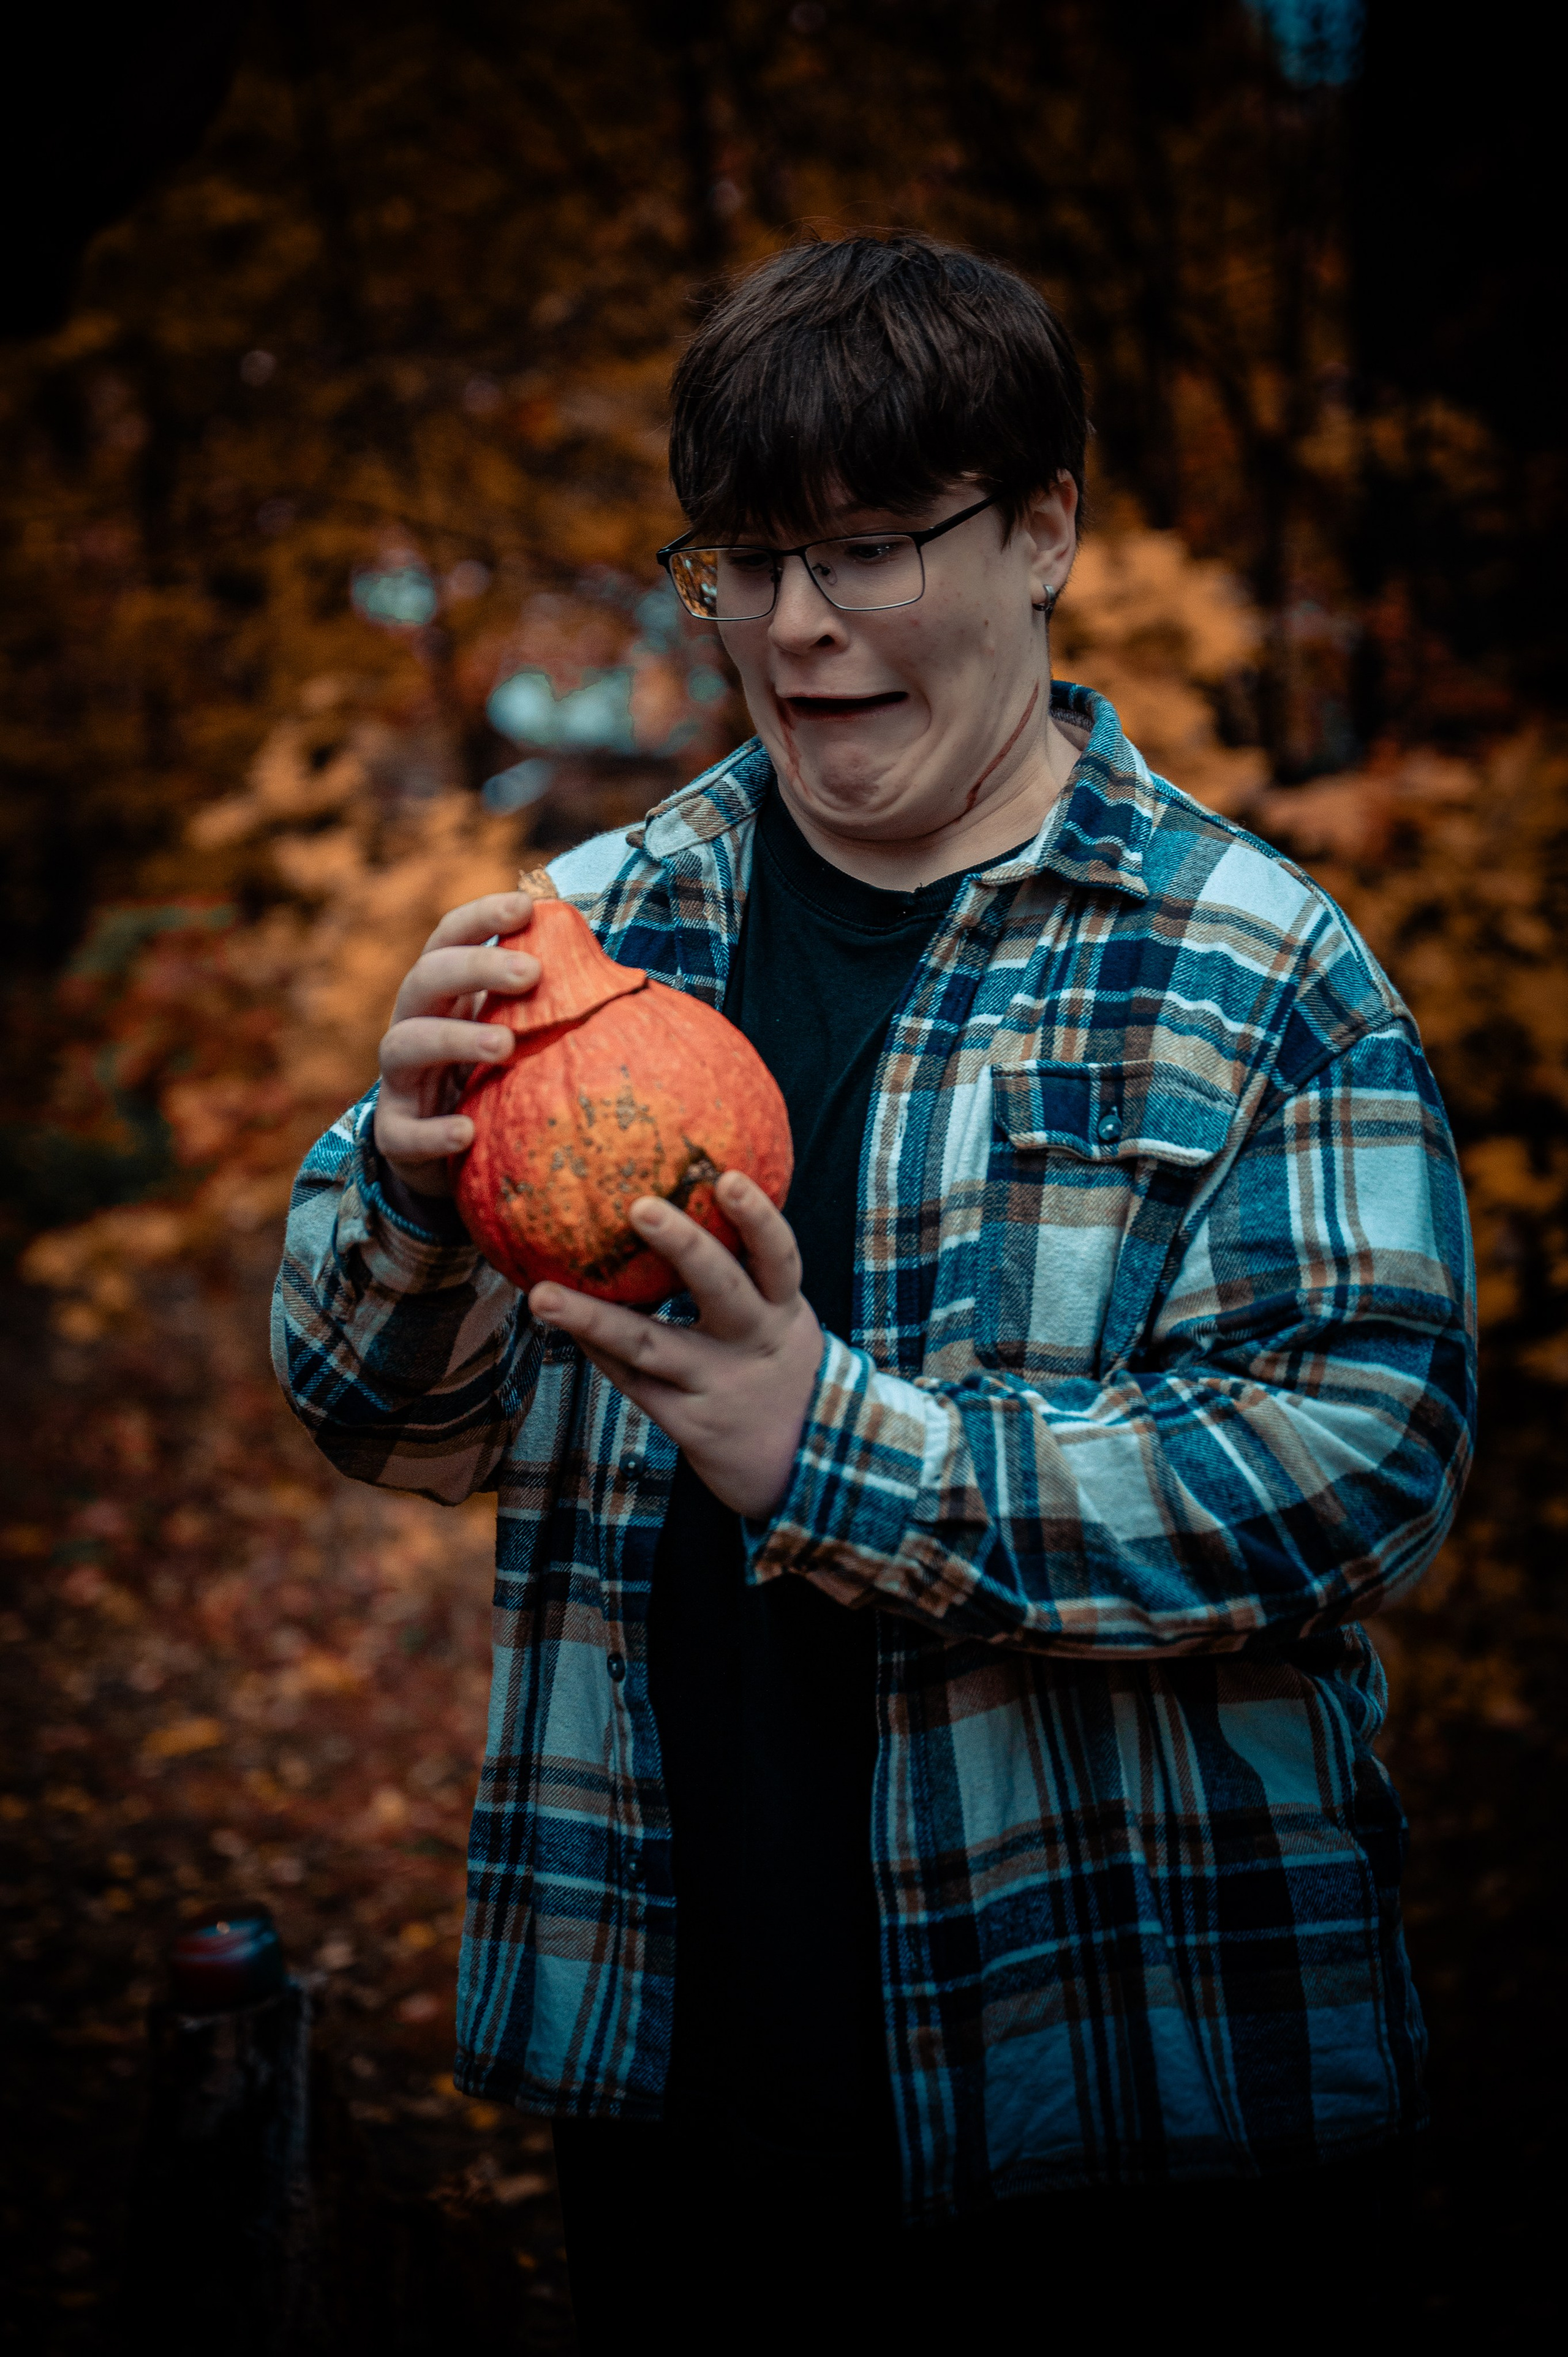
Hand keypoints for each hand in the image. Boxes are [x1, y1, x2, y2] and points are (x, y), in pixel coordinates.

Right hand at [374, 890, 539, 1194]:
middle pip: (425, 979)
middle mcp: (413, 1024)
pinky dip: (433, 1132)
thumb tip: (604, 967)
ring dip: (454, 1040)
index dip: (481, 918)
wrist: (447, 1152)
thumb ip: (544, 999)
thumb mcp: (515, 1030)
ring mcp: (400, 1080)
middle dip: (475, 968)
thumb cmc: (491, 1076)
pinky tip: (466, 1132)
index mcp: (444, 993)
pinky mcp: (396, 1134)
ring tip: (503, 1046)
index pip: (450, 938)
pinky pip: (404, 1132)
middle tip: (530, 972)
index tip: (524, 906)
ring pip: (404, 1046)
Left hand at [528, 1172, 823, 1520]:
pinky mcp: (690, 1424)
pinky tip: (562, 1324)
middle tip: (640, 1206)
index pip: (778, 1256)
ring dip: (593, 1318)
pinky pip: (634, 1381)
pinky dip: (598, 1350)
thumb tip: (702, 1194)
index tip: (728, 1177)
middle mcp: (754, 1343)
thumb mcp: (782, 1320)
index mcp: (783, 1311)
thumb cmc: (780, 1370)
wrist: (812, 1468)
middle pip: (722, 1287)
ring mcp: (719, 1385)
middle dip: (684, 1246)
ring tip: (543, 1295)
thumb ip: (750, 1275)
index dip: (756, 1218)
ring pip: (651, 1344)